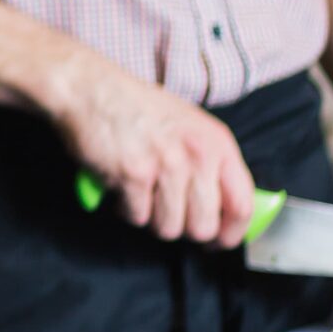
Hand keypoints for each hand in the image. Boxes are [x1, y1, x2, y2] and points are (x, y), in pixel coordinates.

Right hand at [44, 48, 254, 247]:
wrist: (90, 89)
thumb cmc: (137, 109)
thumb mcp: (189, 127)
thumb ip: (210, 164)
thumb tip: (224, 210)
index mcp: (218, 143)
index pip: (242, 205)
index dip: (230, 233)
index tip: (217, 241)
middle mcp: (197, 154)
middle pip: (203, 227)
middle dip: (182, 229)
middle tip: (167, 214)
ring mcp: (166, 164)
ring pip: (169, 228)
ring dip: (151, 219)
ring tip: (141, 194)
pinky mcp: (133, 174)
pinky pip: (136, 217)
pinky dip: (125, 209)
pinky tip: (120, 187)